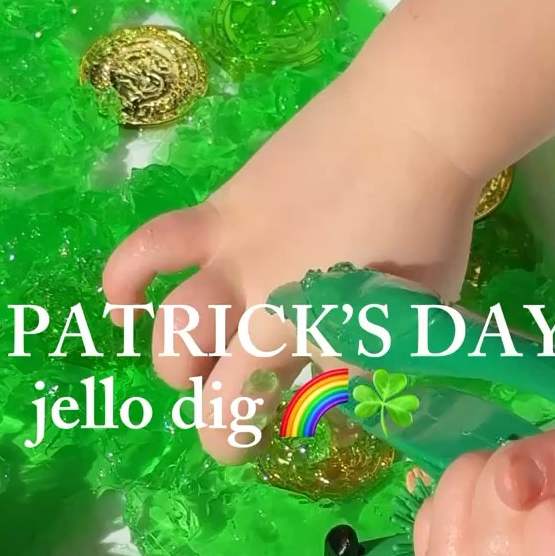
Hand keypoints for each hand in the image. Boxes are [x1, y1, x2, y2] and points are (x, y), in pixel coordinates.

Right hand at [102, 51, 483, 460]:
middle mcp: (268, 315)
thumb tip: (338, 389)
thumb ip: (373, 359)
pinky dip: (127, 281)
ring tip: (189, 367)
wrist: (412, 124)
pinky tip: (123, 305)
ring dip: (176, 363)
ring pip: (175, 331)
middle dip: (223, 421)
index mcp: (322, 344)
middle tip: (243, 406)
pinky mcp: (219, 215)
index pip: (283, 414)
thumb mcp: (419, 313)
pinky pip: (153, 250)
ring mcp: (235, 262)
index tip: (291, 428)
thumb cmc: (431, 223)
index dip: (275, 431)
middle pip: (219, 395)